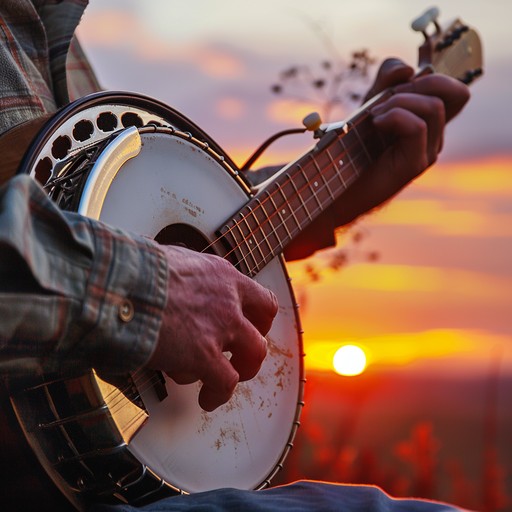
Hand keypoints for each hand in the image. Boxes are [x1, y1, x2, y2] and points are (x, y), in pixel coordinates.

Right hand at [147, 245, 277, 411]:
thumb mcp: (169, 258)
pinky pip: (226, 382)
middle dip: (253, 338)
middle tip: (240, 352)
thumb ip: (182, 273)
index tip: (245, 322)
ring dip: (242, 368)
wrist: (118, 283)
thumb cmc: (132, 269)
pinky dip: (218, 394)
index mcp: (219, 273)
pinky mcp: (205, 355)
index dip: (254, 313)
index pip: (255, 293)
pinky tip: (206, 398)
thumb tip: (167, 279)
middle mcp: (227, 298)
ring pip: (254, 353)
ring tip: (223, 380)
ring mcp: (220, 326)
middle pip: (264, 320)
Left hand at [333, 58, 469, 223]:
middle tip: (383, 99)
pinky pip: (417, 127)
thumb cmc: (353, 146)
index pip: (456, 90)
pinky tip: (376, 123)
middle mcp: (435, 137)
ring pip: (433, 106)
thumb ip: (386, 81)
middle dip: (416, 84)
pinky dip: (395, 117)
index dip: (435, 73)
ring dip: (399, 101)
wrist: (334, 184)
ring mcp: (428, 152)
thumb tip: (408, 69)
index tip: (401, 81)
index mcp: (429, 122)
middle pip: (453, 92)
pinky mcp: (414, 165)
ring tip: (375, 115)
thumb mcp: (369, 103)